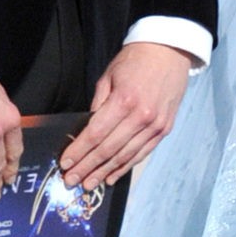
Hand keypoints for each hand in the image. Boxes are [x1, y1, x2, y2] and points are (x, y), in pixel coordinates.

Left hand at [60, 42, 191, 188]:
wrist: (169, 52)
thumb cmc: (135, 60)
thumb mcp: (108, 76)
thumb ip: (98, 104)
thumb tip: (87, 130)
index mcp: (124, 100)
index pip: (96, 134)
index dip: (79, 152)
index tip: (66, 164)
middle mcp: (141, 116)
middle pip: (108, 150)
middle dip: (87, 167)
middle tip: (72, 181)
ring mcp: (155, 125)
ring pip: (125, 156)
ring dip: (104, 172)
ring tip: (89, 184)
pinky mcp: (164, 129)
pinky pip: (142, 153)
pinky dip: (125, 167)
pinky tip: (111, 176)